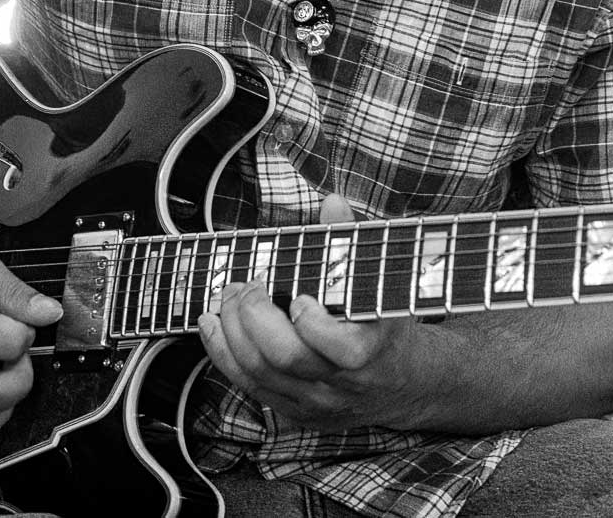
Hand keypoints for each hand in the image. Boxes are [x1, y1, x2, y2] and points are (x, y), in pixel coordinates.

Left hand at [197, 195, 430, 430]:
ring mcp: (315, 401)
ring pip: (261, 374)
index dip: (314, 324)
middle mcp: (341, 384)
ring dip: (232, 332)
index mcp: (371, 352)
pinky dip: (224, 355)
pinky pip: (250, 387)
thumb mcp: (381, 284)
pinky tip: (212, 325)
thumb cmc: (386, 325)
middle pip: (288, 359)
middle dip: (255, 317)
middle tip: (246, 286)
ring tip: (224, 298)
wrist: (399, 383)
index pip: (343, 350)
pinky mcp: (293, 410)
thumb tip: (332, 203)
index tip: (300, 298)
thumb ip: (353, 241)